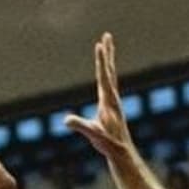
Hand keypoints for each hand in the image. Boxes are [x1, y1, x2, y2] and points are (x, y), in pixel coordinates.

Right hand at [64, 33, 132, 156]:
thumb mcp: (93, 134)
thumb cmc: (108, 144)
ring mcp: (113, 101)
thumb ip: (81, 126)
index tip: (100, 45)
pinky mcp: (111, 106)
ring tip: (106, 47)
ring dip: (108, 60)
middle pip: (110, 70)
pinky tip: (106, 72)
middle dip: (107, 53)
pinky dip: (106, 73)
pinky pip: (109, 84)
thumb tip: (67, 120)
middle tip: (107, 36)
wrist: (122, 152)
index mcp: (108, 101)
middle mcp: (112, 97)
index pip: (104, 76)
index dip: (101, 61)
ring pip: (110, 76)